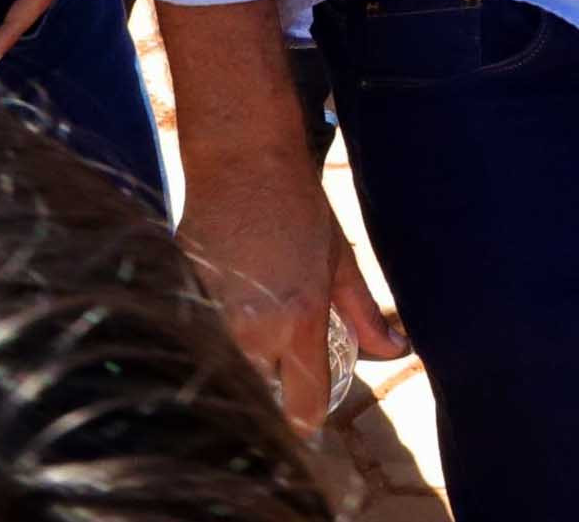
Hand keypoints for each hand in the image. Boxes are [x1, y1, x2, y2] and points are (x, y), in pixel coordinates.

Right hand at [179, 148, 408, 437]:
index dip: (308, 416)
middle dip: (276, 388)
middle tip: (287, 360)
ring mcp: (211, 318)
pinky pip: (203, 338)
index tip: (311, 409)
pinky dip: (216, 335)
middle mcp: (251, 331)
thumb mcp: (340, 262)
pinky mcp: (182, 300)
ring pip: (231, 369)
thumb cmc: (298, 207)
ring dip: (246, 362)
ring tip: (260, 326)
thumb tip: (396, 351)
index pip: (302, 407)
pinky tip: (230, 303)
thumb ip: (364, 316)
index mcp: (298, 322)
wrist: (239, 161)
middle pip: (263, 394)